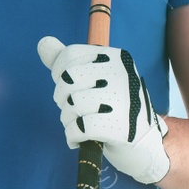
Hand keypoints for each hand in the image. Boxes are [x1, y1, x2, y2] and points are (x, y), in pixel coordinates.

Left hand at [36, 36, 169, 183]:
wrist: (145, 146)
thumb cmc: (112, 108)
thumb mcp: (93, 79)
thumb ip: (66, 61)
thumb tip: (43, 43)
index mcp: (118, 58)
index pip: (70, 55)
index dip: (59, 74)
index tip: (71, 87)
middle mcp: (124, 75)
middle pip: (67, 79)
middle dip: (62, 98)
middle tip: (76, 109)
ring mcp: (125, 101)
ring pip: (72, 104)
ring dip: (68, 119)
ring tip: (80, 124)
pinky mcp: (122, 128)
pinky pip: (78, 128)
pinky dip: (72, 135)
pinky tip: (80, 138)